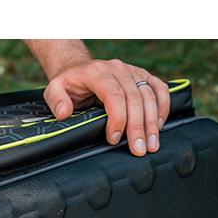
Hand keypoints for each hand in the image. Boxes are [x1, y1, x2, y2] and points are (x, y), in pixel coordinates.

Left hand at [42, 58, 170, 155]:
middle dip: (138, 127)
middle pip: (135, 98)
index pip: (114, 95)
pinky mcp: (143, 76)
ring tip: (152, 145)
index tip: (114, 139)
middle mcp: (118, 69)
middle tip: (140, 149)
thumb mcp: (54, 89)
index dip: (117, 118)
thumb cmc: (68, 83)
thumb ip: (57, 100)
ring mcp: (133, 71)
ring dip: (153, 122)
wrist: (79, 68)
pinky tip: (160, 126)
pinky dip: (163, 107)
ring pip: (149, 96)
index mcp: (97, 72)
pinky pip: (159, 89)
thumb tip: (64, 113)